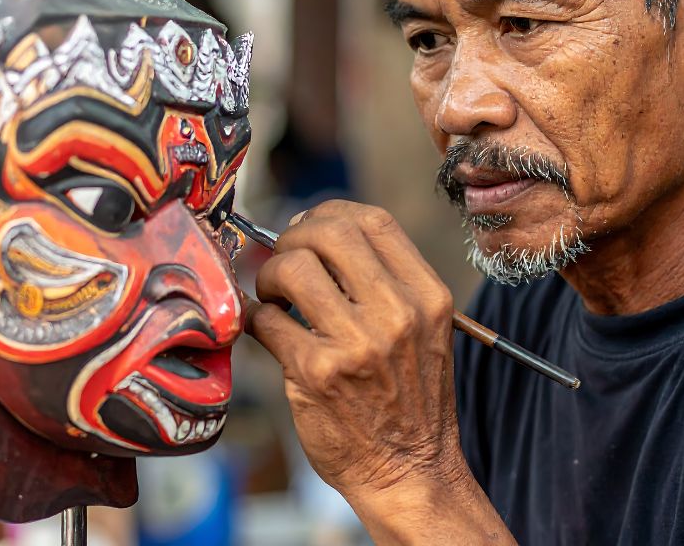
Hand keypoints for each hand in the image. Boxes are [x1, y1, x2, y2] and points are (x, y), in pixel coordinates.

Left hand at [246, 199, 467, 498]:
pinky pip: (267, 319)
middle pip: (329, 232)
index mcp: (427, 296)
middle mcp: (397, 313)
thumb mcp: (424, 330)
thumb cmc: (411, 399)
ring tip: (274, 294)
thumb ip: (385, 282)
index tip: (310, 227)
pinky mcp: (315, 373)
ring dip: (269, 274)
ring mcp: (355, 343)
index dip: (331, 212)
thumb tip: (318, 233)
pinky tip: (264, 325)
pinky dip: (256, 315)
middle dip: (293, 236)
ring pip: (292, 268)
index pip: (373, 221)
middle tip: (284, 258)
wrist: (411, 470)